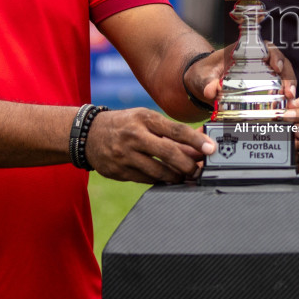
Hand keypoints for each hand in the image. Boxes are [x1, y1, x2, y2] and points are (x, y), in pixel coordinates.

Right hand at [86, 107, 216, 183]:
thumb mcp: (146, 120)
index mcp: (144, 118)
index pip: (176, 130)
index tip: (210, 149)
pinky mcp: (119, 171)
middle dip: (188, 165)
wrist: (88, 134)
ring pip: (158, 171)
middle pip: (168, 153)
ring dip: (176, 176)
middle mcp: (134, 136)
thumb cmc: (125, 125)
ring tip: (184, 176)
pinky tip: (166, 179)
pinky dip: (159, 180)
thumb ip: (172, 134)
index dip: (196, 141)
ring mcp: (125, 155)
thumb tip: (199, 146)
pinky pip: (146, 180)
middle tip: (198, 170)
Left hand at [185, 42, 296, 108]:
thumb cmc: (203, 74)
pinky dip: (284, 94)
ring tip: (291, 99)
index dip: (274, 55)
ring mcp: (262, 71)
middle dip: (287, 75)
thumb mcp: (202, 77)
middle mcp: (257, 59)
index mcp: (244, 51)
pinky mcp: (263, 84)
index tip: (276, 66)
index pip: (265, 47)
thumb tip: (211, 91)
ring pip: (283, 74)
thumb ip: (206, 83)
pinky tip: (287, 105)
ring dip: (290, 85)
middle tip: (289, 91)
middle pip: (280, 61)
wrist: (202, 83)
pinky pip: (279, 86)